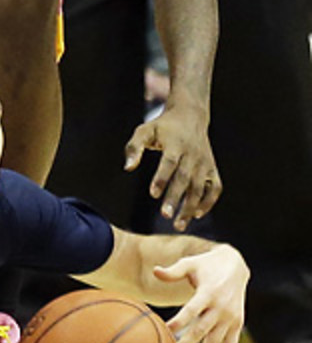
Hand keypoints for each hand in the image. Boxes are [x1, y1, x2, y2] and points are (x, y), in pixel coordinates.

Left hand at [124, 104, 220, 230]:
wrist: (190, 116)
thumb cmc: (162, 127)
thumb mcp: (145, 131)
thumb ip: (134, 148)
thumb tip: (128, 168)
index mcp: (176, 144)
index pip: (169, 163)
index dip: (162, 178)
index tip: (153, 194)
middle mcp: (192, 155)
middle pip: (184, 179)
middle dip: (175, 198)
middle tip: (165, 215)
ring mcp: (204, 163)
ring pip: (200, 188)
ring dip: (190, 207)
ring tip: (178, 225)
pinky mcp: (212, 169)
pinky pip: (214, 188)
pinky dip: (208, 202)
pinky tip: (196, 215)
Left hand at [157, 246, 248, 342]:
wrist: (236, 265)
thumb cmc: (206, 264)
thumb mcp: (190, 263)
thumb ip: (173, 271)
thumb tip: (155, 271)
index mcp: (208, 293)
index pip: (191, 310)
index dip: (179, 321)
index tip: (166, 330)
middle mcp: (220, 307)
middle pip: (201, 329)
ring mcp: (230, 318)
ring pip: (215, 342)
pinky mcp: (237, 324)